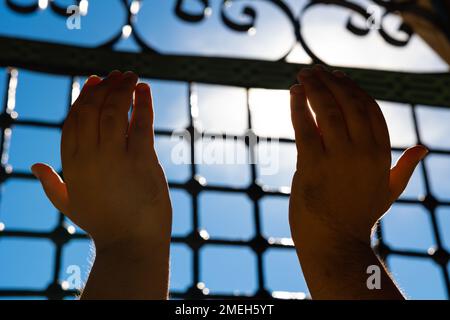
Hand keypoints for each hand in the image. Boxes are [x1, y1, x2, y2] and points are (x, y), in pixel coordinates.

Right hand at [31, 71, 171, 252]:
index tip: (94, 82)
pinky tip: (145, 90)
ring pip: (115, 111)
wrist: (131, 244)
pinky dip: (143, 103)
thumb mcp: (70, 206)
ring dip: (123, 88)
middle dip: (104, 88)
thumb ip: (51, 185)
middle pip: (93, 111)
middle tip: (116, 75)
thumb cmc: (103, 224)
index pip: (73, 120)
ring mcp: (115, 158)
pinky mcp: (141, 160)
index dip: (83, 98)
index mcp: (71, 165)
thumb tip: (34, 166)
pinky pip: (141, 123)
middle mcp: (90, 157)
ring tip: (131, 76)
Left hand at [289, 66, 426, 244]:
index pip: (370, 110)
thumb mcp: (389, 191)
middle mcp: (363, 152)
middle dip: (330, 82)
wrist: (334, 243)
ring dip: (313, 88)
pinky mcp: (311, 165)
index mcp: (382, 154)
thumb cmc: (358, 216)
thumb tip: (423, 148)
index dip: (353, 89)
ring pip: (326, 111)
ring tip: (302, 74)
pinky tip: (292, 93)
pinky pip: (303, 127)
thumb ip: (405, 167)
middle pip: (348, 104)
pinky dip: (297, 106)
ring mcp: (337, 158)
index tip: (338, 77)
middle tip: (314, 69)